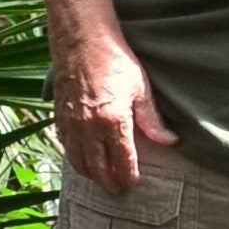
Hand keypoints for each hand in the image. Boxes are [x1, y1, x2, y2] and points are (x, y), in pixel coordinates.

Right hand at [54, 34, 177, 190]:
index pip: (122, 161)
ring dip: (90, 174)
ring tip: (101, 177)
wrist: (83, 41)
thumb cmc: (116, 60)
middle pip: (98, 168)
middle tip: (117, 188)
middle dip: (109, 181)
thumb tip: (170, 141)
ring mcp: (71, 124)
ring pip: (78, 163)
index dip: (129, 175)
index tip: (133, 182)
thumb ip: (152, 120)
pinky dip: (74, 158)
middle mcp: (89, 128)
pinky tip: (83, 159)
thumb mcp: (141, 88)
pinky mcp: (59, 118)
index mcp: (113, 120)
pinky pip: (66, 148)